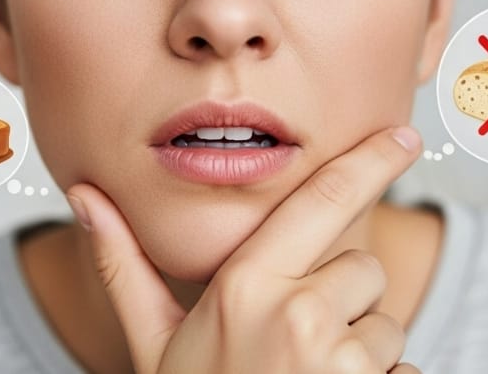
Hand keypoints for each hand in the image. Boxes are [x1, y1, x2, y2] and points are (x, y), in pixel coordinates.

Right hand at [65, 125, 423, 373]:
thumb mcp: (153, 342)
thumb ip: (124, 265)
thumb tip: (83, 195)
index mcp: (246, 286)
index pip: (323, 199)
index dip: (371, 160)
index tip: (404, 136)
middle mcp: (299, 315)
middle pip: (363, 268)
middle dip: (344, 296)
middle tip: (296, 342)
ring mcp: (341, 362)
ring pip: (387, 323)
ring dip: (362, 348)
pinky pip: (405, 372)